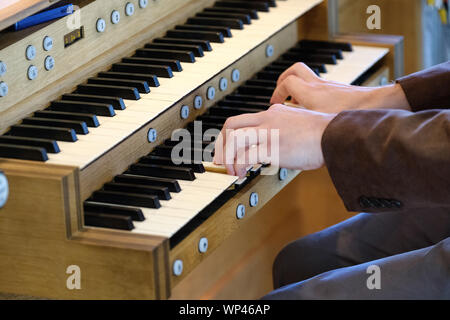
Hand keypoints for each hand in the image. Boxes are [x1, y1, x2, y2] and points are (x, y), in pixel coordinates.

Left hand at [213, 104, 336, 177]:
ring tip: (231, 169)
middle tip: (221, 159)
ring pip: (234, 140)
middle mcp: (267, 119)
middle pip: (231, 125)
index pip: (243, 120)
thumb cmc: (323, 133)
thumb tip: (279, 142)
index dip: (231, 135)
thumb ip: (285, 128)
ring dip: (227, 156)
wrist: (335, 135)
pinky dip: (238, 165)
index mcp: (273, 112)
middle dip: (221, 143)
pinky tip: (241, 173)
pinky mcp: (272, 148)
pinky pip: (246, 156)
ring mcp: (268, 133)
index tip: (229, 148)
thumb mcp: (300, 123)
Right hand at [271, 62, 409, 112]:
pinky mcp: (338, 91)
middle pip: (295, 70)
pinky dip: (312, 94)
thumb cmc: (350, 112)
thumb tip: (288, 129)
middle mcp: (319, 85)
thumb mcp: (318, 122)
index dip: (277, 92)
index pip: (286, 82)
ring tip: (296, 102)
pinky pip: (319, 87)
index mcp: (310, 91)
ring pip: (308, 78)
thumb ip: (301, 124)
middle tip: (282, 92)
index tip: (275, 102)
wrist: (376, 104)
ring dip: (299, 88)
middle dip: (284, 79)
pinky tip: (315, 109)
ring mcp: (329, 86)